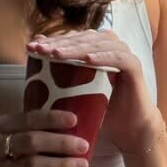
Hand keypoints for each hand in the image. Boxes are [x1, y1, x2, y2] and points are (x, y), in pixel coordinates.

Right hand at [0, 108, 89, 166]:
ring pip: (33, 165)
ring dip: (60, 165)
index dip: (52, 119)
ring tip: (81, 166)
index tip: (74, 119)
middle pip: (33, 141)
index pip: (29, 119)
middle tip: (84, 145)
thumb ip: (21, 131)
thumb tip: (61, 129)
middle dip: (61, 143)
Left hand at [27, 28, 163, 155]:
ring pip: (98, 44)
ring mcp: (124, 54)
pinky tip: (88, 60)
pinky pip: (119, 58)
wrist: (128, 128)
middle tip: (40, 49)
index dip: (52, 40)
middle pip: (83, 38)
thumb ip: (61, 71)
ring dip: (77, 48)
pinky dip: (103, 57)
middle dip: (59, 43)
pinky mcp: (134, 66)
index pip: (72, 38)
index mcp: (96, 48)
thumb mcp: (76, 89)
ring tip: (57, 54)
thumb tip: (37, 51)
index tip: (32, 47)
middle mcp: (110, 46)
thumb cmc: (102, 108)